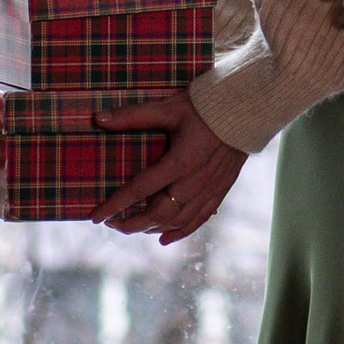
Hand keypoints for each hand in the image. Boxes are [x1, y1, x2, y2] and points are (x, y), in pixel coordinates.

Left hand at [98, 94, 247, 243]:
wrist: (248, 107)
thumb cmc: (206, 105)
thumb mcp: (168, 107)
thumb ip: (133, 115)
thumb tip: (99, 118)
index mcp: (180, 161)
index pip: (140, 190)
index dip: (115, 205)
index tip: (95, 217)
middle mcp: (194, 181)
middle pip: (158, 213)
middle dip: (132, 223)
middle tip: (112, 224)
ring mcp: (209, 188)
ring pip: (177, 220)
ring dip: (152, 228)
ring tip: (134, 228)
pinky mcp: (221, 190)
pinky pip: (199, 218)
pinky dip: (181, 231)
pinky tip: (164, 239)